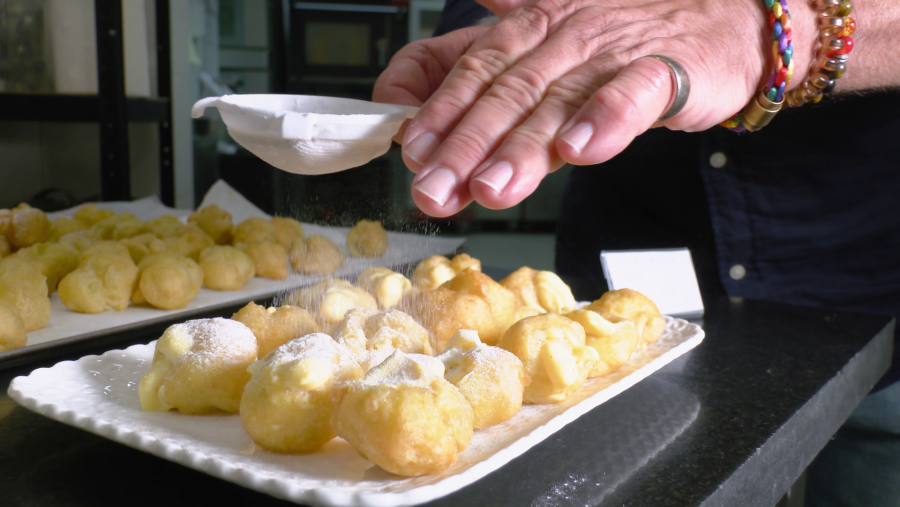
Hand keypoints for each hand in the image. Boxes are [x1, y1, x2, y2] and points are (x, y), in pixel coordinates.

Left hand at [376, 0, 814, 216]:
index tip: (409, 152)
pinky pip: (633, 92)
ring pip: (559, 99)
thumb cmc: (619, 42)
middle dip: (464, 146)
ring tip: (493, 188)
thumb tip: (399, 97)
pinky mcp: (667, 68)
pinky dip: (607, 118)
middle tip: (435, 191)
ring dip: (523, 147)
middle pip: (505, 92)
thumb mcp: (541, 50)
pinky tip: (582, 150)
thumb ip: (477, 73)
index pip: (470, 68)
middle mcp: (563, 36)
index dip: (437, 110)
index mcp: (526, 28)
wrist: (719, 21)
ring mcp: (613, 50)